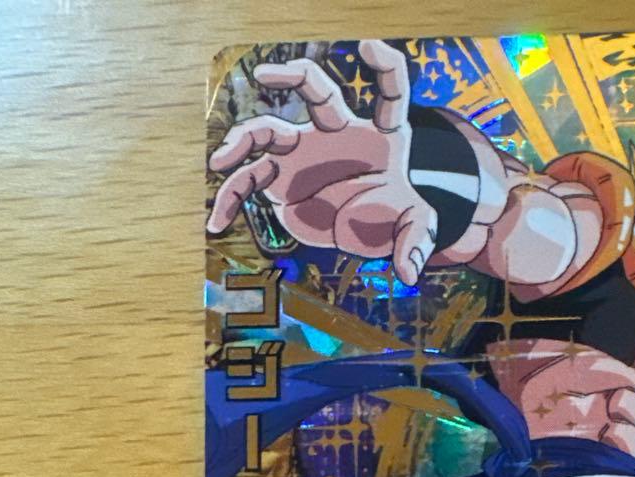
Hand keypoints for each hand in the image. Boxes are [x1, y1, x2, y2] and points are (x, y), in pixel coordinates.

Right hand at [206, 41, 435, 284]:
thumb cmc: (392, 215)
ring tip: (222, 160)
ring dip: (242, 140)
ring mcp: (305, 152)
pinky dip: (230, 199)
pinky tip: (217, 222)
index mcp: (380, 135)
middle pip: (314, 91)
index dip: (385, 68)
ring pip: (268, 131)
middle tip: (265, 77)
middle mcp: (337, 133)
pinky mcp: (282, 179)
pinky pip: (249, 182)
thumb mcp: (415, 227)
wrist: (365, 232)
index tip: (370, 47)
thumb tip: (410, 271)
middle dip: (291, 77)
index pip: (390, 94)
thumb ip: (417, 242)